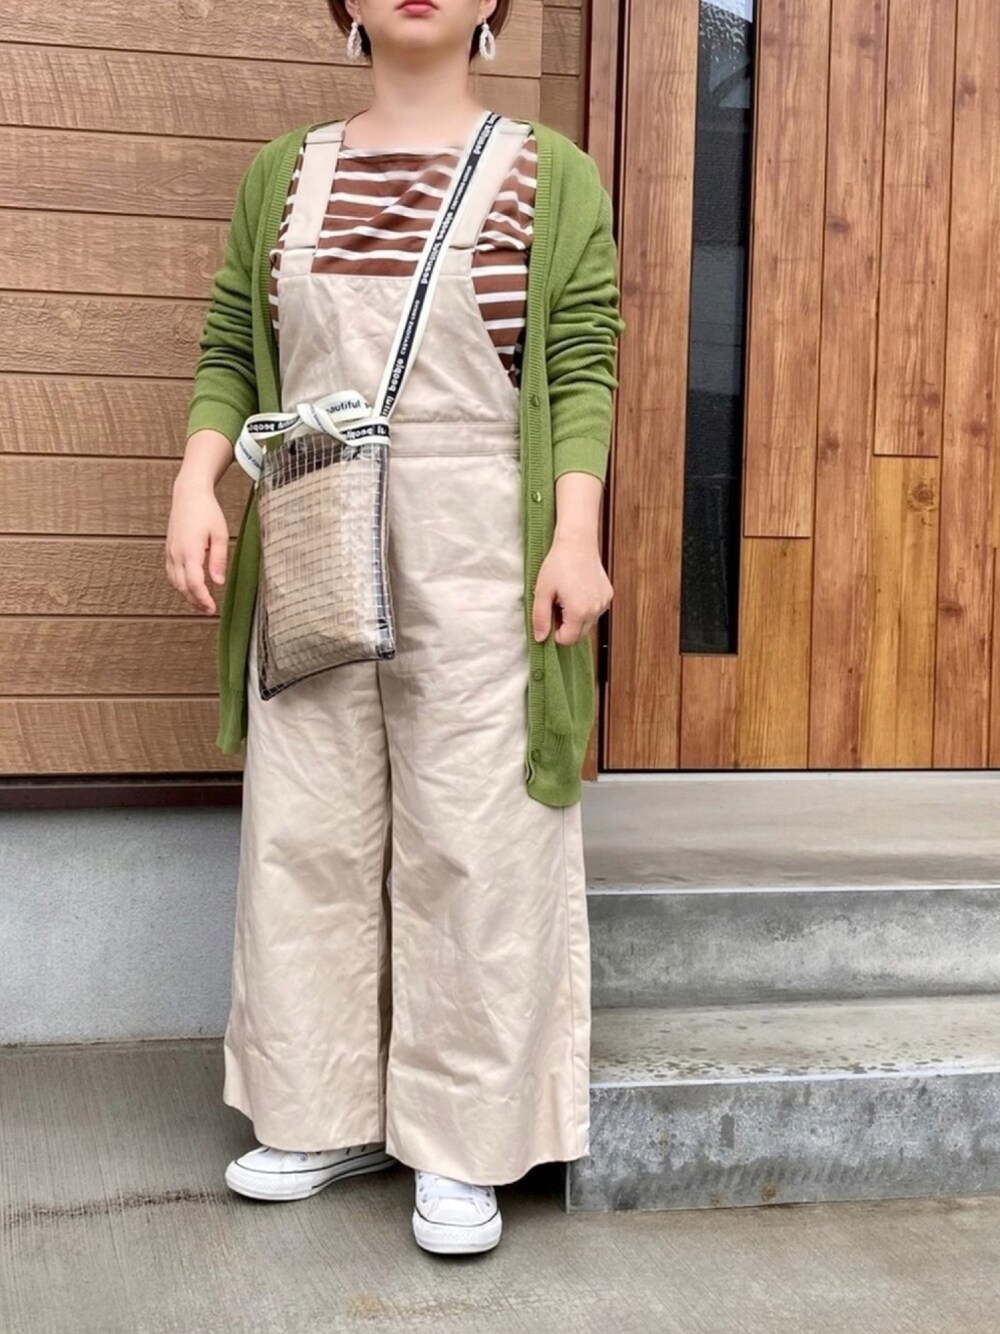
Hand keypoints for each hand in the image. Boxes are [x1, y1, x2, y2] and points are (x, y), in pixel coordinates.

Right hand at [165, 474, 229, 614]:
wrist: (188, 494)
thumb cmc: (207, 512)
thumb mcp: (221, 535)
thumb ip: (219, 560)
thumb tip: (219, 582)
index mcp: (190, 550)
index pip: (194, 583)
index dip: (202, 599)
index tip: (212, 609)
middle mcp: (176, 553)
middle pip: (182, 586)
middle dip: (195, 601)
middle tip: (210, 610)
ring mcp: (170, 552)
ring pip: (175, 582)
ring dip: (187, 595)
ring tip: (202, 603)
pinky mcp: (169, 550)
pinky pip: (171, 573)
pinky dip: (180, 584)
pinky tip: (190, 588)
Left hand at [531, 535, 612, 645]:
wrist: (577, 542)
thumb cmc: (558, 564)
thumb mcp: (542, 591)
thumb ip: (541, 618)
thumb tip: (540, 639)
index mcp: (579, 612)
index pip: (567, 640)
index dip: (554, 632)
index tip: (549, 616)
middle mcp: (595, 610)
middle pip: (579, 634)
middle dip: (566, 626)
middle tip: (556, 604)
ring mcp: (603, 603)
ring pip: (588, 623)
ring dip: (576, 618)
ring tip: (566, 596)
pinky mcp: (608, 595)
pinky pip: (595, 611)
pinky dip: (586, 608)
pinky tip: (578, 591)